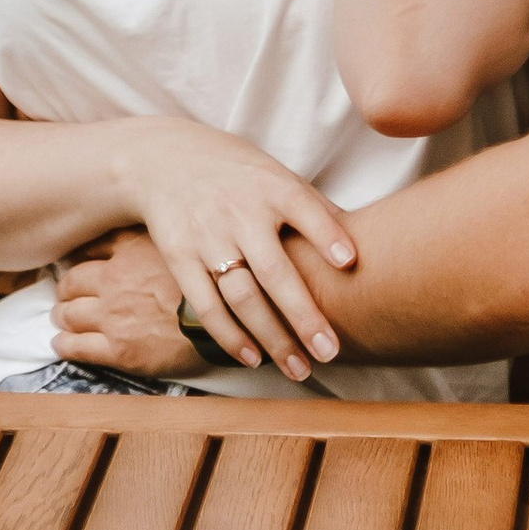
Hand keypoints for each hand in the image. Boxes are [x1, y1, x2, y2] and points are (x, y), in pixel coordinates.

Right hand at [96, 117, 351, 377]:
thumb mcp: (274, 174)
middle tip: (330, 351)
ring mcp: (207, 236)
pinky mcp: (180, 257)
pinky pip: (206, 305)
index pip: (303, 208)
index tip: (350, 262)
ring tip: (299, 369)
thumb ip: (312, 207)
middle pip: (273, 269)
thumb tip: (363, 244)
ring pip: (241, 296)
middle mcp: (239, 211)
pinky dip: (230, 336)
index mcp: (270, 185)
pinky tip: (254, 358)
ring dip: (271, 338)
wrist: (164, 160)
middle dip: (302, 314)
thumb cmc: (236, 174)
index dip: (326, 234)